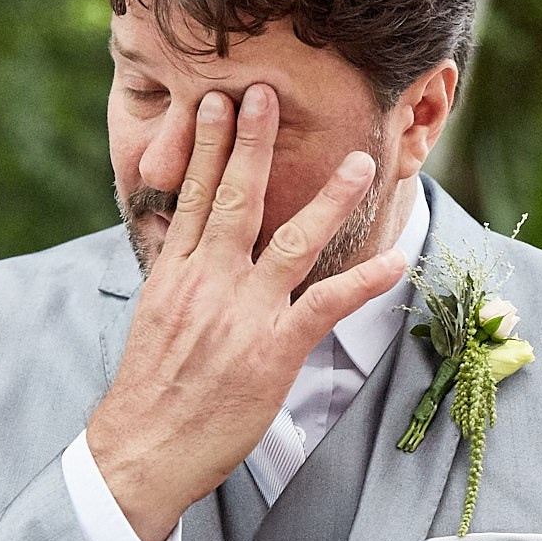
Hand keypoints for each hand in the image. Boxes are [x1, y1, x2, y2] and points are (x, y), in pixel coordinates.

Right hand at [86, 85, 403, 540]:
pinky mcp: (274, 350)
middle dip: (254, 143)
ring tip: (359, 163)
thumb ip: (174, 271)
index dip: (211, 146)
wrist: (144, 448)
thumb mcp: (154, 317)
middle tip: (268, 92)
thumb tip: (175, 233)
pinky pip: (327, 305)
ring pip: (291, 241)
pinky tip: (397, 259)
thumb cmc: (152, 390)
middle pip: (236, 199)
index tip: (221, 102)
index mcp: (179, 273)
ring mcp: (244, 313)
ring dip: (329, 200)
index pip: (195, 195)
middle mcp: (209, 282)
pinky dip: (365, 281)